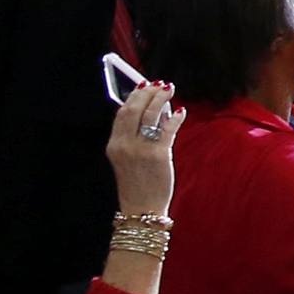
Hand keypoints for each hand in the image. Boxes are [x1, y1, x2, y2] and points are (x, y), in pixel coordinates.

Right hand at [106, 82, 179, 216]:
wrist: (142, 209)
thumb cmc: (137, 184)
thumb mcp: (126, 159)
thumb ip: (132, 137)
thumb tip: (152, 112)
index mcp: (114, 146)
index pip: (121, 114)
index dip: (132, 97)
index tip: (141, 86)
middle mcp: (124, 145)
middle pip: (133, 109)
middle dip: (146, 93)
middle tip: (158, 84)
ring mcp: (141, 150)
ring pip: (150, 115)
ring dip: (160, 99)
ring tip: (169, 89)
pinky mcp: (158, 155)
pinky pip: (168, 129)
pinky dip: (175, 117)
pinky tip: (180, 111)